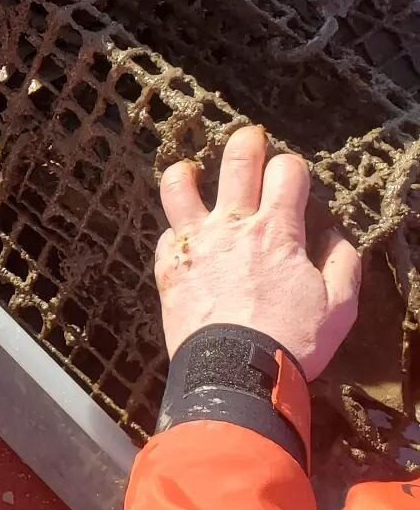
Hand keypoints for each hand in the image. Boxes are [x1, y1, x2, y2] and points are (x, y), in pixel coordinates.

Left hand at [156, 125, 361, 379]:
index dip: (293, 168)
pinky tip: (183, 235)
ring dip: (186, 173)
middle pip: (237, 162)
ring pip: (180, 187)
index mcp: (277, 231)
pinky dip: (176, 230)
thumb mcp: (339, 307)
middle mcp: (233, 226)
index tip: (293, 176)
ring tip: (192, 171)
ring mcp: (195, 242)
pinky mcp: (168, 264)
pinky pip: (167, 233)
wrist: (235, 372)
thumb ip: (342, 264)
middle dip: (246, 142)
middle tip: (249, 137)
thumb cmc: (292, 341)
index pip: (287, 173)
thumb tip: (337, 233)